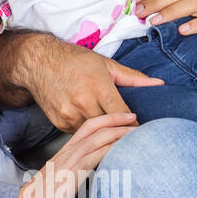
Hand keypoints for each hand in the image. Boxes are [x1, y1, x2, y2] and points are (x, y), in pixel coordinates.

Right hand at [8, 111, 137, 197]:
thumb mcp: (62, 181)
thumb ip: (78, 173)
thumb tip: (98, 172)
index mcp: (64, 153)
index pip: (87, 128)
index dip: (107, 119)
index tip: (125, 117)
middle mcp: (66, 154)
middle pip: (93, 128)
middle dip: (116, 120)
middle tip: (136, 118)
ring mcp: (66, 165)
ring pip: (95, 140)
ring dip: (117, 134)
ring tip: (136, 131)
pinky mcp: (68, 179)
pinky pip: (91, 160)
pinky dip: (108, 152)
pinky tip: (122, 151)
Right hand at [14, 33, 163, 130]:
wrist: (38, 62)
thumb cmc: (74, 60)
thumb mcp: (105, 64)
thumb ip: (133, 77)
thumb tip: (159, 84)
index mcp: (98, 85)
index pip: (123, 113)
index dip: (134, 123)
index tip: (143, 129)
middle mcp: (83, 101)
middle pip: (110, 126)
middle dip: (122, 131)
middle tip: (135, 137)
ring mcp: (69, 114)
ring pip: (95, 133)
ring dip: (105, 134)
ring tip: (116, 135)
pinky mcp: (59, 122)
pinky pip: (80, 133)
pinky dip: (89, 132)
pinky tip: (94, 129)